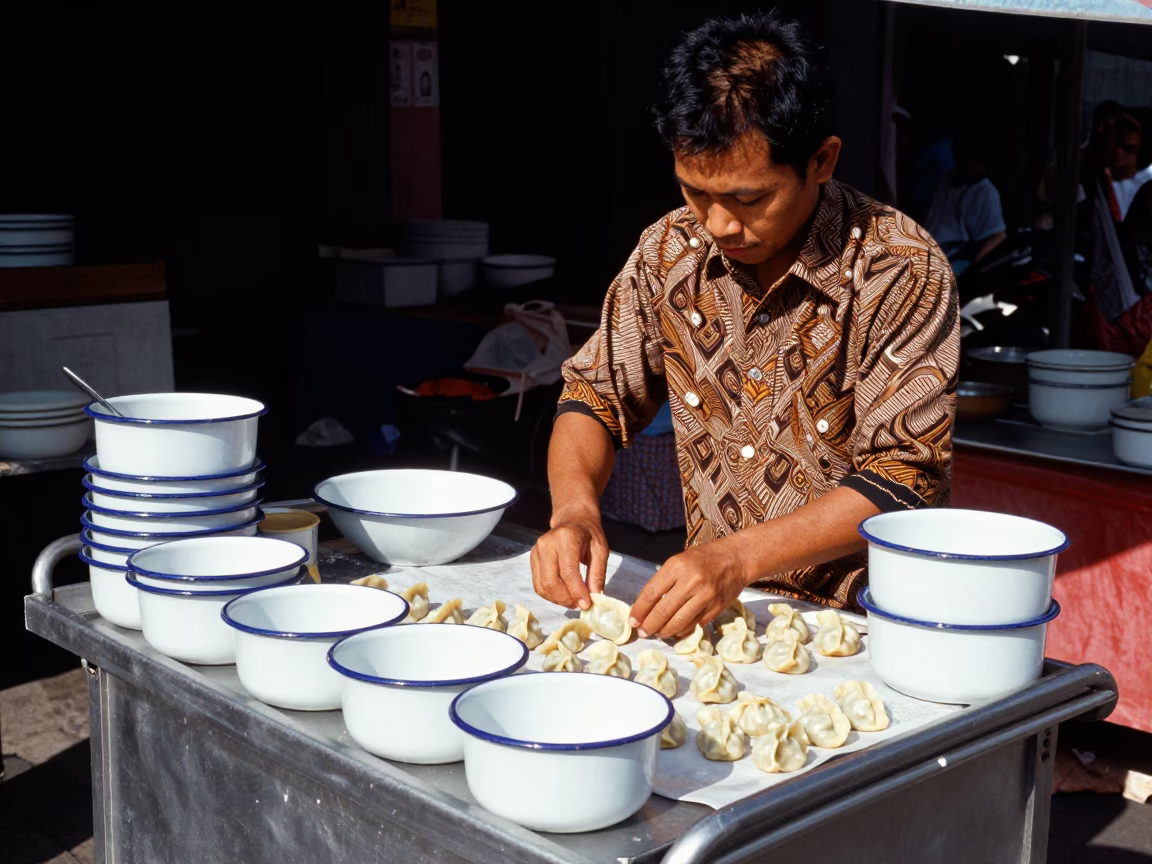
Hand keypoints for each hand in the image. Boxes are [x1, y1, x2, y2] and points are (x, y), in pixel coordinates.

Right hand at [530, 511, 608, 610]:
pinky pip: (538, 585)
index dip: (577, 592)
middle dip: (566, 598)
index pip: (568, 571)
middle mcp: (546, 544)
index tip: (587, 604)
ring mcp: (536, 552)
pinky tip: (564, 595)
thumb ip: (598, 574)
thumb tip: (594, 597)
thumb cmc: (588, 534)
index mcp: (565, 538)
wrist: (572, 519)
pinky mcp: (532, 560)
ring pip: (542, 586)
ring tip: (573, 600)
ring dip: (558, 600)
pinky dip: (551, 595)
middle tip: (580, 604)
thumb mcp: (600, 550)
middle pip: (551, 581)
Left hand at [629, 537, 750, 638]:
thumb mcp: (679, 561)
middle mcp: (691, 581)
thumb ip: (663, 581)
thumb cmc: (702, 559)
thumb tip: (644, 607)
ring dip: (664, 632)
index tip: (632, 621)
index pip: (651, 593)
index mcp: (677, 566)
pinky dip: (682, 632)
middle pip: (663, 611)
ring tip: (658, 634)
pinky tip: (675, 632)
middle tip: (642, 632)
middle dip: (649, 625)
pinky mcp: (716, 607)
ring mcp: (705, 595)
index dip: (639, 610)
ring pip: (679, 622)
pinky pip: (695, 625)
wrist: (735, 559)